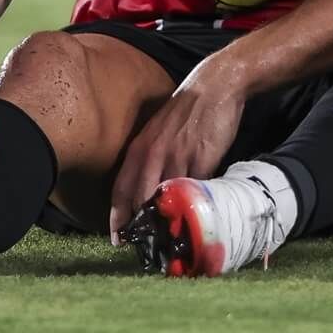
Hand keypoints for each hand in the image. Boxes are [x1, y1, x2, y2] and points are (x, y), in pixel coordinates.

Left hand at [108, 55, 247, 242]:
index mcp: (140, 147)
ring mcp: (178, 156)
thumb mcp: (158, 131)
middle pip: (140, 199)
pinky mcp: (202, 159)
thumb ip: (151, 157)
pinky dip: (193, 208)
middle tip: (144, 248)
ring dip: (166, 222)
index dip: (117, 217)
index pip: (121, 188)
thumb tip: (148, 190)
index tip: (117, 238)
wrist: (215, 85)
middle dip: (140, 227)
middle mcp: (154, 153)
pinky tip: (194, 219)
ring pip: (166, 198)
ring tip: (169, 241)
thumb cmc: (186, 111)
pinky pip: (195, 190)